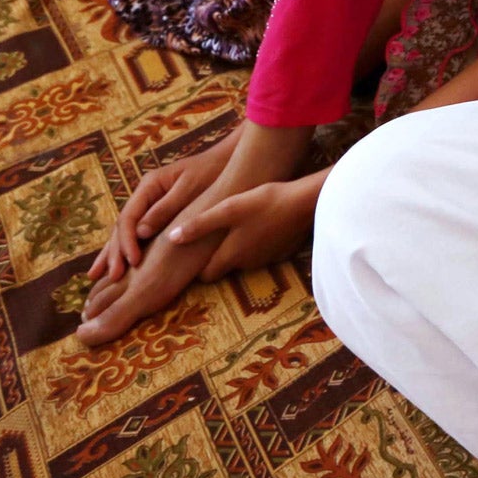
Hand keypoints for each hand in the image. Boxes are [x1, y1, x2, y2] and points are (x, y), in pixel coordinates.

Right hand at [89, 126, 240, 285]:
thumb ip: (165, 209)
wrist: (226, 163)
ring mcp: (148, 205)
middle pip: (122, 226)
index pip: (129, 217)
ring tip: (98, 277)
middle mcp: (144, 195)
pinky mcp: (157, 215)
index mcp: (149, 186)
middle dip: (115, 252)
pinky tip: (115, 264)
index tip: (132, 262)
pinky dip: (125, 249)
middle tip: (113, 277)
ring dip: (113, 253)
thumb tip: (141, 232)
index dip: (127, 241)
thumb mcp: (189, 188)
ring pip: (124, 232)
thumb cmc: (211, 173)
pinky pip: (137, 234)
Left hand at [167, 173, 320, 279]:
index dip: (197, 266)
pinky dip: (259, 243)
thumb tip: (170, 238)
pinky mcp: (282, 251)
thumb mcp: (228, 209)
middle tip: (213, 236)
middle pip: (225, 266)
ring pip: (244, 259)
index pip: (206, 275)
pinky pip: (263, 252)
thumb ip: (199, 225)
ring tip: (237, 226)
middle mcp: (248, 264)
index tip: (191, 254)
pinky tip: (260, 223)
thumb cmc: (264, 202)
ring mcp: (267, 259)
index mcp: (231, 255)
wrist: (306, 203)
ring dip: (239, 248)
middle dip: (218, 256)